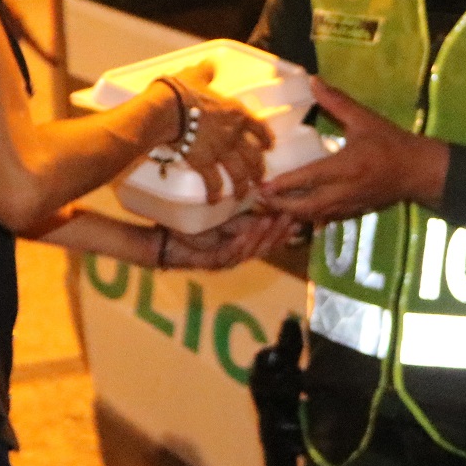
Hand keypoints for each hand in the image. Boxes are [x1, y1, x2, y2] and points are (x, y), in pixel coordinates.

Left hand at [161, 210, 302, 269]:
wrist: (167, 241)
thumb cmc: (194, 228)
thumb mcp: (224, 218)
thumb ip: (245, 216)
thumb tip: (267, 202)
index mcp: (244, 244)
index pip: (269, 240)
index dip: (284, 231)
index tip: (298, 218)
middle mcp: (238, 255)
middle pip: (265, 247)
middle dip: (279, 233)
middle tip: (292, 218)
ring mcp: (226, 260)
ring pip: (250, 251)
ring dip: (262, 237)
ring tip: (273, 221)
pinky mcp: (211, 263)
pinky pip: (229, 255)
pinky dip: (239, 245)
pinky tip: (246, 236)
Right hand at [165, 62, 275, 203]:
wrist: (166, 110)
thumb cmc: (181, 90)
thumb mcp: (196, 75)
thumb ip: (206, 71)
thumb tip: (211, 62)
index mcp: (236, 112)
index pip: (259, 127)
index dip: (266, 138)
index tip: (269, 146)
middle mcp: (233, 134)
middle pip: (253, 156)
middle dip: (258, 169)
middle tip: (260, 178)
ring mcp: (220, 151)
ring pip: (239, 173)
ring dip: (242, 186)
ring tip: (242, 194)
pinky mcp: (204, 163)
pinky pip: (214, 182)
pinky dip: (215, 193)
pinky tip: (215, 200)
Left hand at [258, 78, 447, 222]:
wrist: (418, 171)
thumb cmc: (391, 142)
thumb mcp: (364, 119)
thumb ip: (337, 101)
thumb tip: (313, 81)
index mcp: (346, 166)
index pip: (310, 178)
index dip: (285, 184)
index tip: (263, 186)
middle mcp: (345, 190)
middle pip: (306, 206)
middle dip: (281, 206)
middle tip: (259, 200)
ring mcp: (349, 204)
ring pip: (315, 216)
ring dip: (292, 214)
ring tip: (270, 207)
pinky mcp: (354, 212)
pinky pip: (326, 218)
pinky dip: (308, 217)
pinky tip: (295, 213)